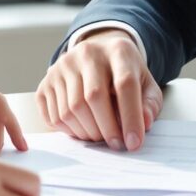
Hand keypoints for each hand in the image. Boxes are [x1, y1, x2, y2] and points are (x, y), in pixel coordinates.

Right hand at [35, 28, 162, 150]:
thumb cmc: (124, 74)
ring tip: (100, 136)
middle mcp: (86, 53)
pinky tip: (82, 130)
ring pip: (71, 109)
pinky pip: (53, 116)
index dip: (131, 117)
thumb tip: (145, 124)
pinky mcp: (46, 82)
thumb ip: (150, 104)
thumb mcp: (145, 84)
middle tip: (116, 144)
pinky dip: (69, 131)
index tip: (134, 143)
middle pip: (93, 97)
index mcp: (118, 50)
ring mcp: (62, 66)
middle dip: (107, 129)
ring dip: (87, 133)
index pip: (125, 84)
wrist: (97, 57)